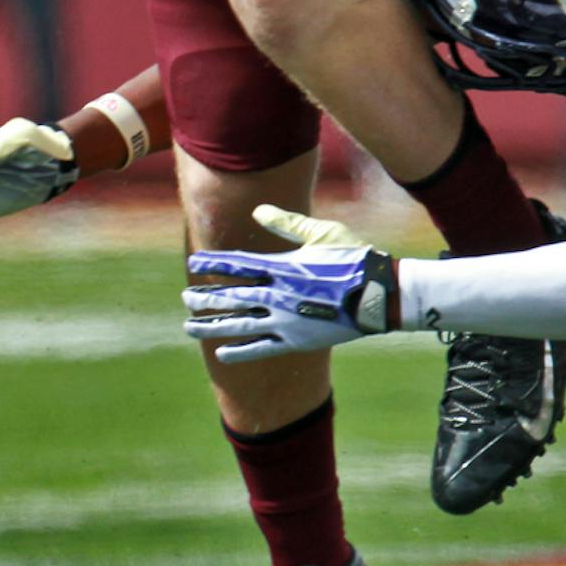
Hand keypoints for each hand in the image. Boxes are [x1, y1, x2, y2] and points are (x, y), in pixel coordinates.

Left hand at [182, 206, 400, 361]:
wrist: (380, 294)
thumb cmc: (355, 256)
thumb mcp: (322, 233)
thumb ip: (287, 223)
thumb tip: (258, 211)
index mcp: (284, 267)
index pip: (239, 265)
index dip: (214, 264)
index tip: (194, 263)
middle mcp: (279, 296)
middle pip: (233, 297)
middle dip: (206, 298)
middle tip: (184, 298)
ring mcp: (286, 322)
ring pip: (241, 325)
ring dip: (213, 326)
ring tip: (190, 327)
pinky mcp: (297, 341)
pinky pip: (262, 348)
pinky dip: (240, 352)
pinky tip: (220, 354)